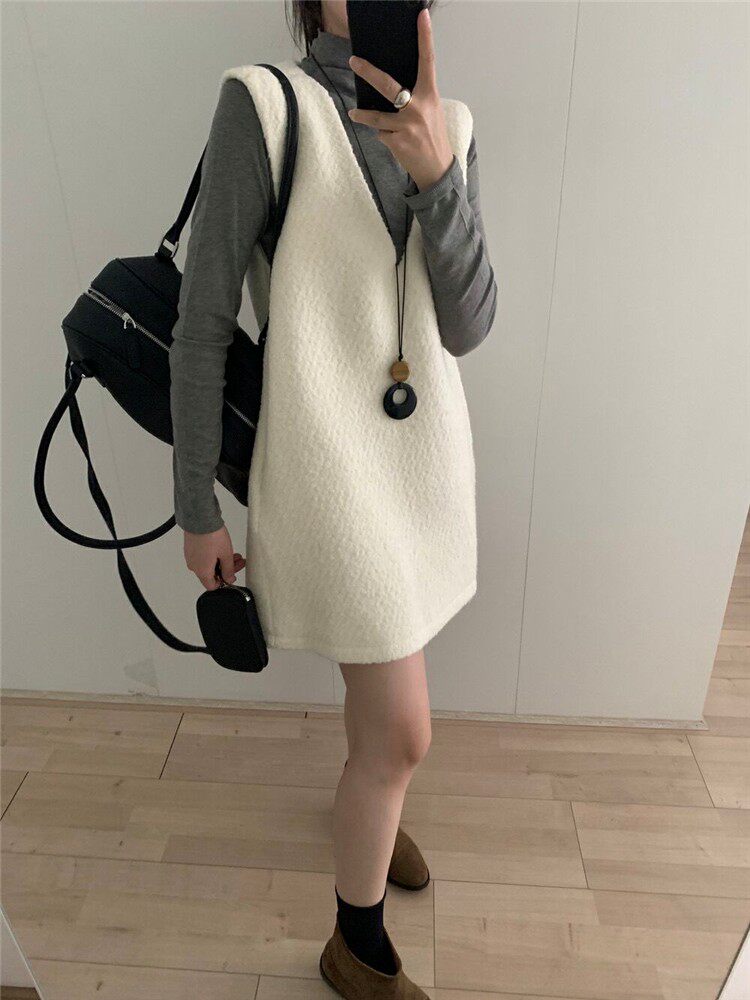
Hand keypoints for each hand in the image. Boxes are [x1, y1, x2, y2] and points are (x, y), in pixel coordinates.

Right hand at [183, 524, 245, 589]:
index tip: (232, 573)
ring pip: (208, 565)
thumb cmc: (213, 536)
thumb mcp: (226, 555)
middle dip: (226, 569)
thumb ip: (228, 570)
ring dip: (221, 561)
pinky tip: (222, 548)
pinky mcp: (190, 549)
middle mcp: (194, 566)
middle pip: (211, 574)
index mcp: (202, 571)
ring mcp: (190, 557)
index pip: (212, 586)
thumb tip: (229, 580)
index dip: (223, 582)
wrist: (200, 518)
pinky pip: (202, 557)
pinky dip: (212, 555)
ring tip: (234, 553)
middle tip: (238, 560)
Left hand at [347, 7, 453, 191]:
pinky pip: (381, 133)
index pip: (428, 61)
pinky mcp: (397, 141)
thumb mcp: (431, 111)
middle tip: (353, 60)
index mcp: (430, 95)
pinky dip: (384, 136)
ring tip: (354, 114)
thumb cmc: (432, 137)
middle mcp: (419, 108)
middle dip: (368, 72)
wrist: (437, 170)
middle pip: (388, 85)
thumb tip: (390, 86)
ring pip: (376, 116)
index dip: (425, 37)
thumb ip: (416, 96)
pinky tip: (395, 143)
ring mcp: (407, 125)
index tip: (422, 16)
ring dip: (363, 116)